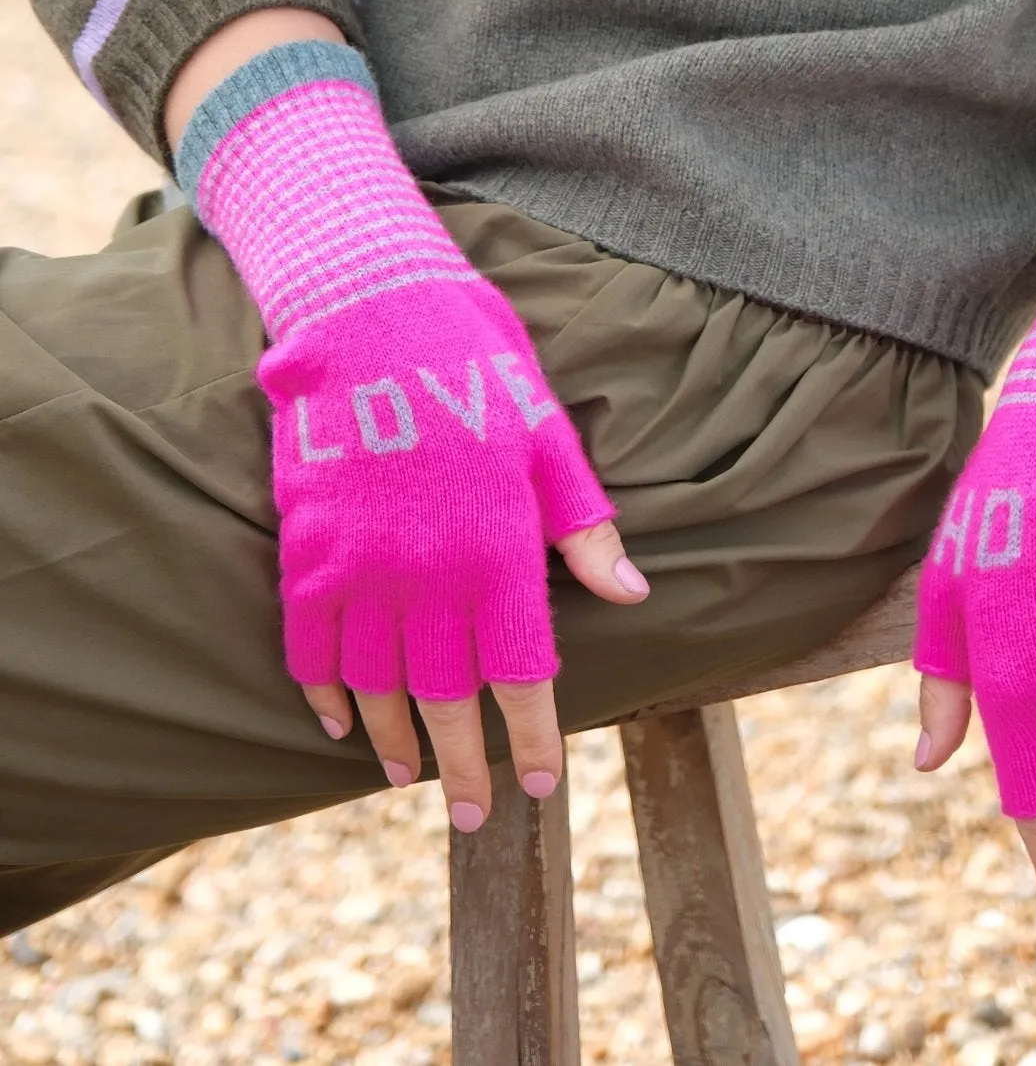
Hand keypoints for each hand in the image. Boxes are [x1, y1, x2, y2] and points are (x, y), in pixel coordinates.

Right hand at [259, 274, 646, 829]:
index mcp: (500, 548)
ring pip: (377, 683)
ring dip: (394, 740)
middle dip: (465, 764)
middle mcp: (430, 573)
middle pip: (448, 696)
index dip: (533, 733)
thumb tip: (631, 595)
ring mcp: (362, 566)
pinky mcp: (309, 549)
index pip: (522, 670)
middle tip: (477, 816)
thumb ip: (584, 526)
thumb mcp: (548, 437)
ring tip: (408, 779)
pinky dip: (323, 691)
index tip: (542, 782)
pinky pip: (309, 644)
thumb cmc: (474, 366)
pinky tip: (340, 722)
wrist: (370, 314)